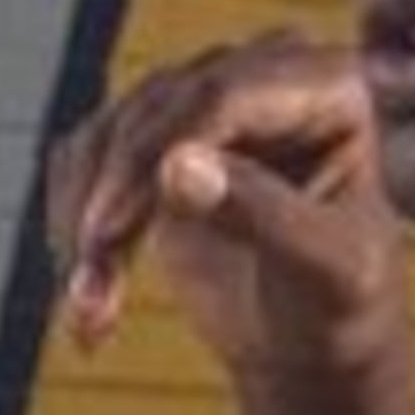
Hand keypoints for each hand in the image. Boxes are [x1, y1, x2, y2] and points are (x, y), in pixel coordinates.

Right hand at [43, 31, 404, 377]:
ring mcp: (206, 101)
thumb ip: (262, 213)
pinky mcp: (156, 136)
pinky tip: (87, 294)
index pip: (221, 95)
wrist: (311, 339)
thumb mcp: (323, 269)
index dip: (153, 155)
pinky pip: (87, 158)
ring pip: (109, 134)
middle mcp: (267, 74)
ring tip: (89, 311)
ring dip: (85, 222)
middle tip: (86, 287)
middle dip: (110, 197)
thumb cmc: (341, 303)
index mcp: (331, 86)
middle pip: (155, 107)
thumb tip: (175, 166)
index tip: (104, 231)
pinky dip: (72, 225)